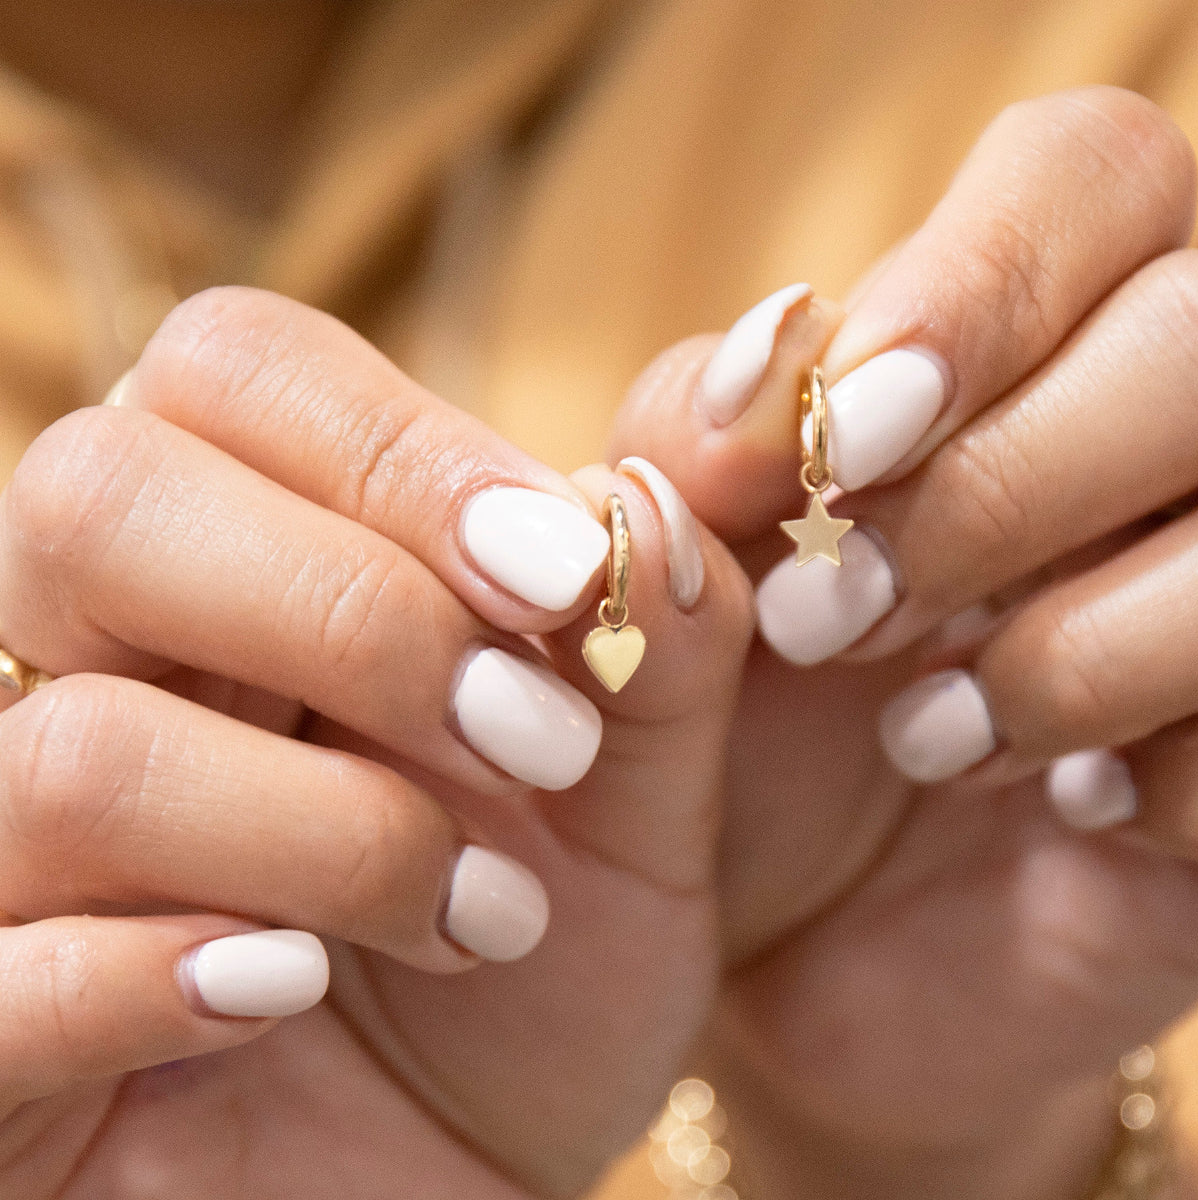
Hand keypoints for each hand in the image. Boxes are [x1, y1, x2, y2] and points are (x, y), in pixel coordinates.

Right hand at [0, 288, 753, 1198]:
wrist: (464, 1176)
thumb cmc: (537, 974)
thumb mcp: (640, 810)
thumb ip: (661, 657)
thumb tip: (647, 507)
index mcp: (241, 570)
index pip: (233, 372)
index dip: (399, 447)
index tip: (563, 575)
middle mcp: (88, 670)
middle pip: (101, 497)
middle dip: (352, 609)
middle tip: (534, 739)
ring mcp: (11, 849)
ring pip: (83, 746)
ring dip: (332, 830)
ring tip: (484, 915)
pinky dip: (161, 973)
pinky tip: (290, 993)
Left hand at [612, 86, 1197, 1198]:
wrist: (784, 932)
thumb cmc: (722, 723)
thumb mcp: (679, 569)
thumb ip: (699, 439)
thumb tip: (775, 353)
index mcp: (1016, 347)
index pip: (1082, 179)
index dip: (980, 285)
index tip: (851, 434)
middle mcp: (1151, 443)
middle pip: (1189, 333)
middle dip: (1000, 486)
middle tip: (837, 618)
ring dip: (1065, 644)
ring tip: (924, 737)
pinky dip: (1148, 777)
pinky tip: (1054, 810)